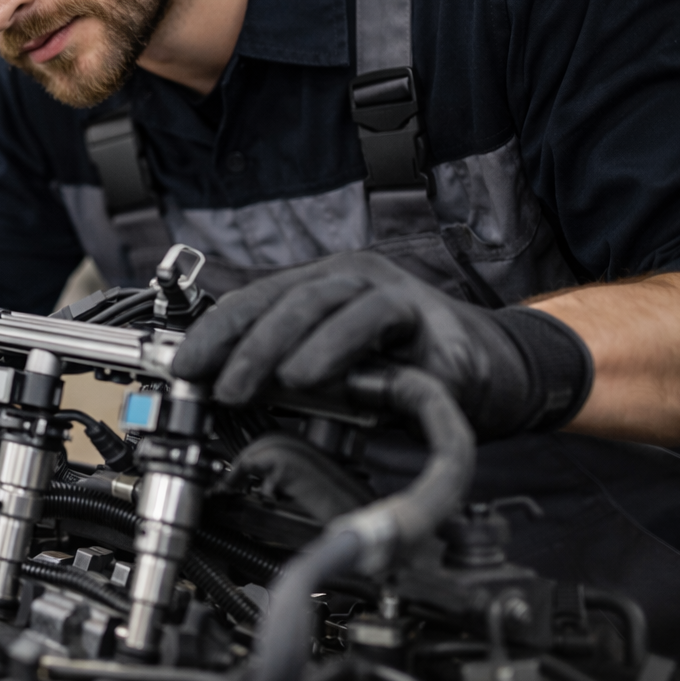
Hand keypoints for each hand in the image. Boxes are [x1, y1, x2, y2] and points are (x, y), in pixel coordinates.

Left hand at [169, 251, 591, 439]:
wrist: (497, 376)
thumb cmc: (411, 374)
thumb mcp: (337, 380)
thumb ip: (289, 382)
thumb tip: (228, 399)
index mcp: (318, 290)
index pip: (252, 302)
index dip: (213, 333)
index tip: (182, 367)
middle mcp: (348, 280)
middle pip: (278, 298)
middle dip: (234, 343)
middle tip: (210, 383)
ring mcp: (386, 292)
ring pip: (318, 301)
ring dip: (274, 345)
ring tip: (246, 384)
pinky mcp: (422, 314)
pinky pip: (372, 319)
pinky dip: (334, 347)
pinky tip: (309, 375)